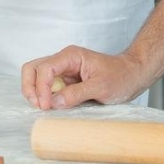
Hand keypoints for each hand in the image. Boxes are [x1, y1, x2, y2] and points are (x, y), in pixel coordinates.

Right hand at [21, 46, 150, 109]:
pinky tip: (50, 106)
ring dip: (34, 92)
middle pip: (33, 68)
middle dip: (30, 87)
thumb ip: (76, 94)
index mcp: (71, 56)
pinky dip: (43, 96)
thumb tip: (54, 103)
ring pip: (36, 77)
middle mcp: (63, 60)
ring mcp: (62, 70)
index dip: (42, 88)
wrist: (132, 75)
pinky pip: (47, 87)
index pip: (45, 68)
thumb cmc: (121, 76)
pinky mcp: (65, 81)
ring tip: (43, 107)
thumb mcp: (101, 87)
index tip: (46, 106)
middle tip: (39, 106)